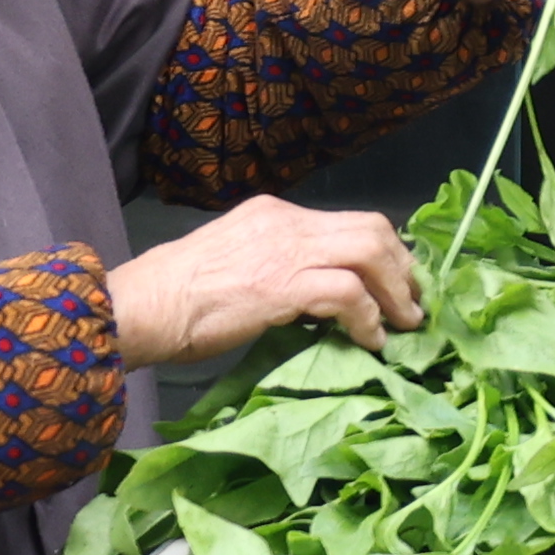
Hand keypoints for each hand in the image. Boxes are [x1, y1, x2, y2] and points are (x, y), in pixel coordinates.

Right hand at [104, 198, 423, 365]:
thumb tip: (316, 297)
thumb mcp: (235, 264)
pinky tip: (370, 340)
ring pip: (370, 251)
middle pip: (372, 229)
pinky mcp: (282, 284)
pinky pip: (348, 294)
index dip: (384, 251)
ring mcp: (285, 250)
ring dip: (396, 292)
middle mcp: (286, 222)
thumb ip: (278, 268)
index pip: (348, 221)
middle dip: (402, 267)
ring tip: (404, 323)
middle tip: (413, 303)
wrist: (140, 305)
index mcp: (274, 214)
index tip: (399, 280)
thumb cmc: (176, 297)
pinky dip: (369, 318)